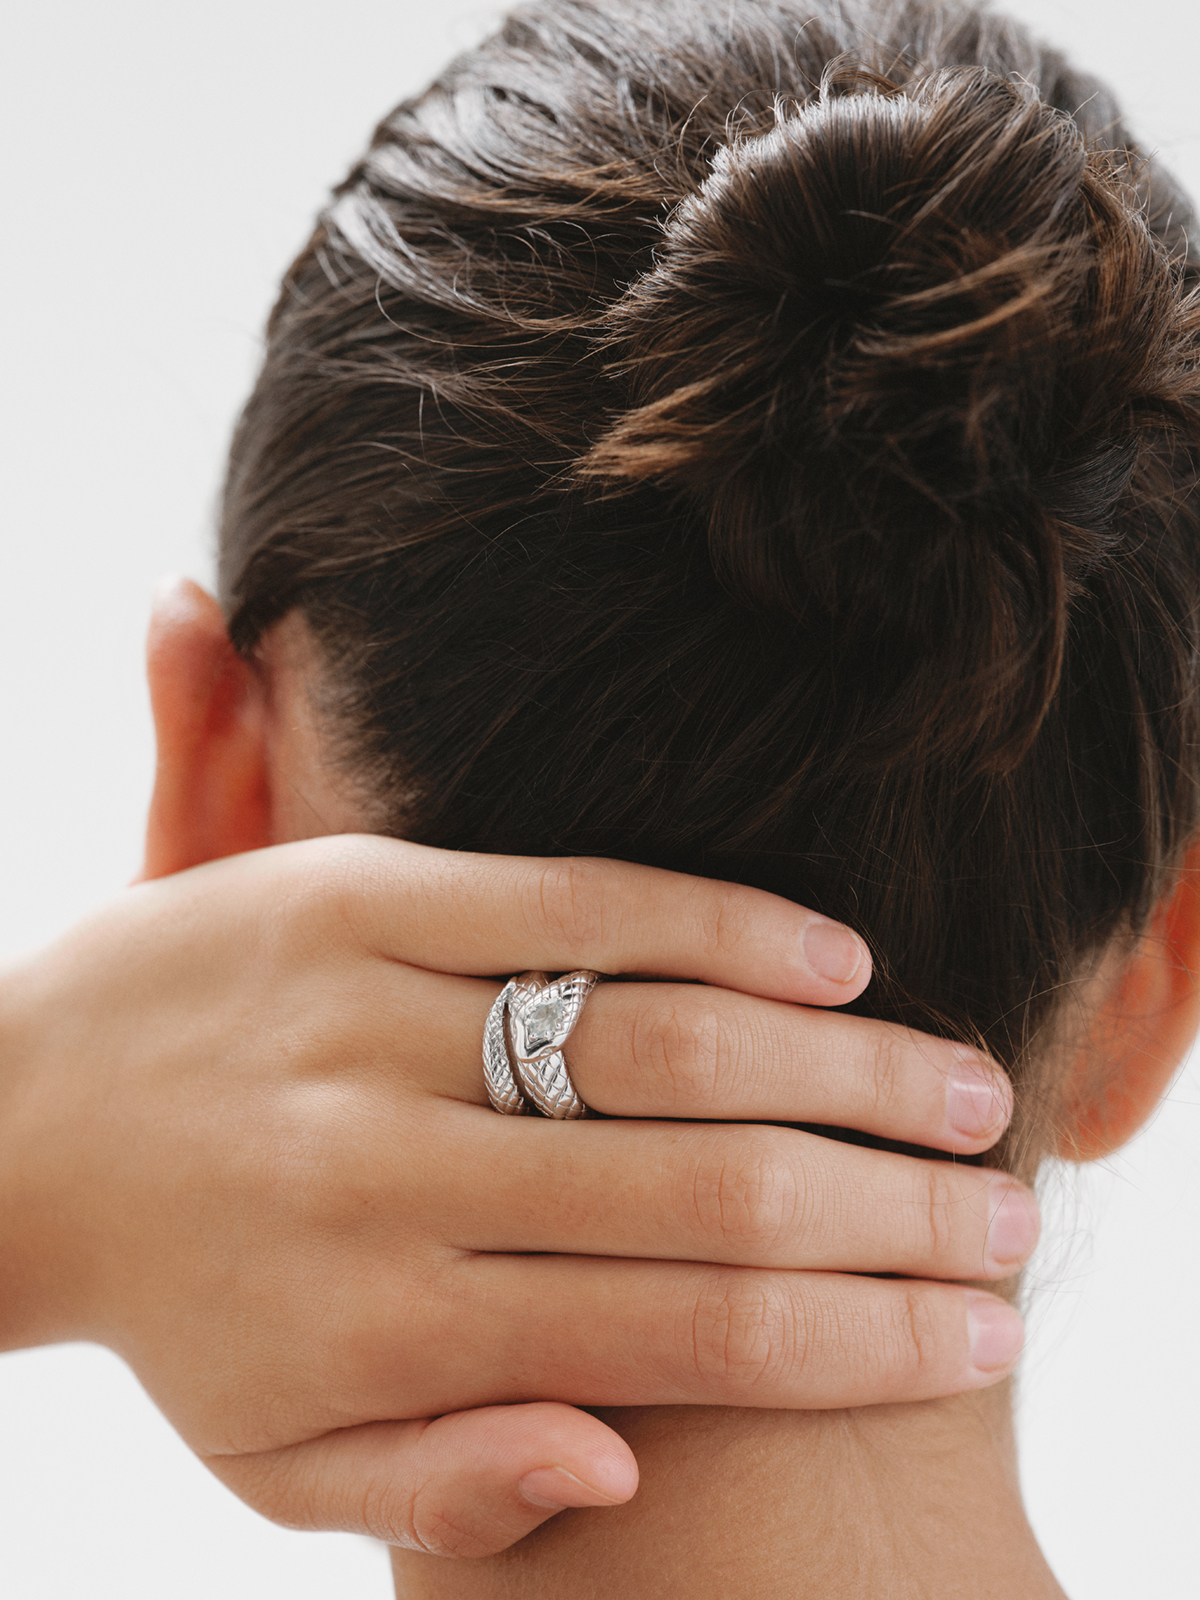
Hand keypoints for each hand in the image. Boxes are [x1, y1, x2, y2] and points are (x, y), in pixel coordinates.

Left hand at [0, 835, 1032, 1555]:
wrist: (9, 1121)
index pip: (685, 1340)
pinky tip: (831, 952)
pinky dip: (717, 924)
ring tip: (960, 1089)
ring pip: (664, 1041)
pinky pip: (568, 900)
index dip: (858, 1341)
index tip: (972, 1331)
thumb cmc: (176, 1309)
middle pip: (709, 1194)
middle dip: (892, 1212)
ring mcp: (378, 1019)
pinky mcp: (356, 896)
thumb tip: (619, 1461)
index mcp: (390, 1325)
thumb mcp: (274, 1464)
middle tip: (1004, 1212)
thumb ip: (446, 1480)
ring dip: (842, 1067)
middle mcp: (398, 1175)